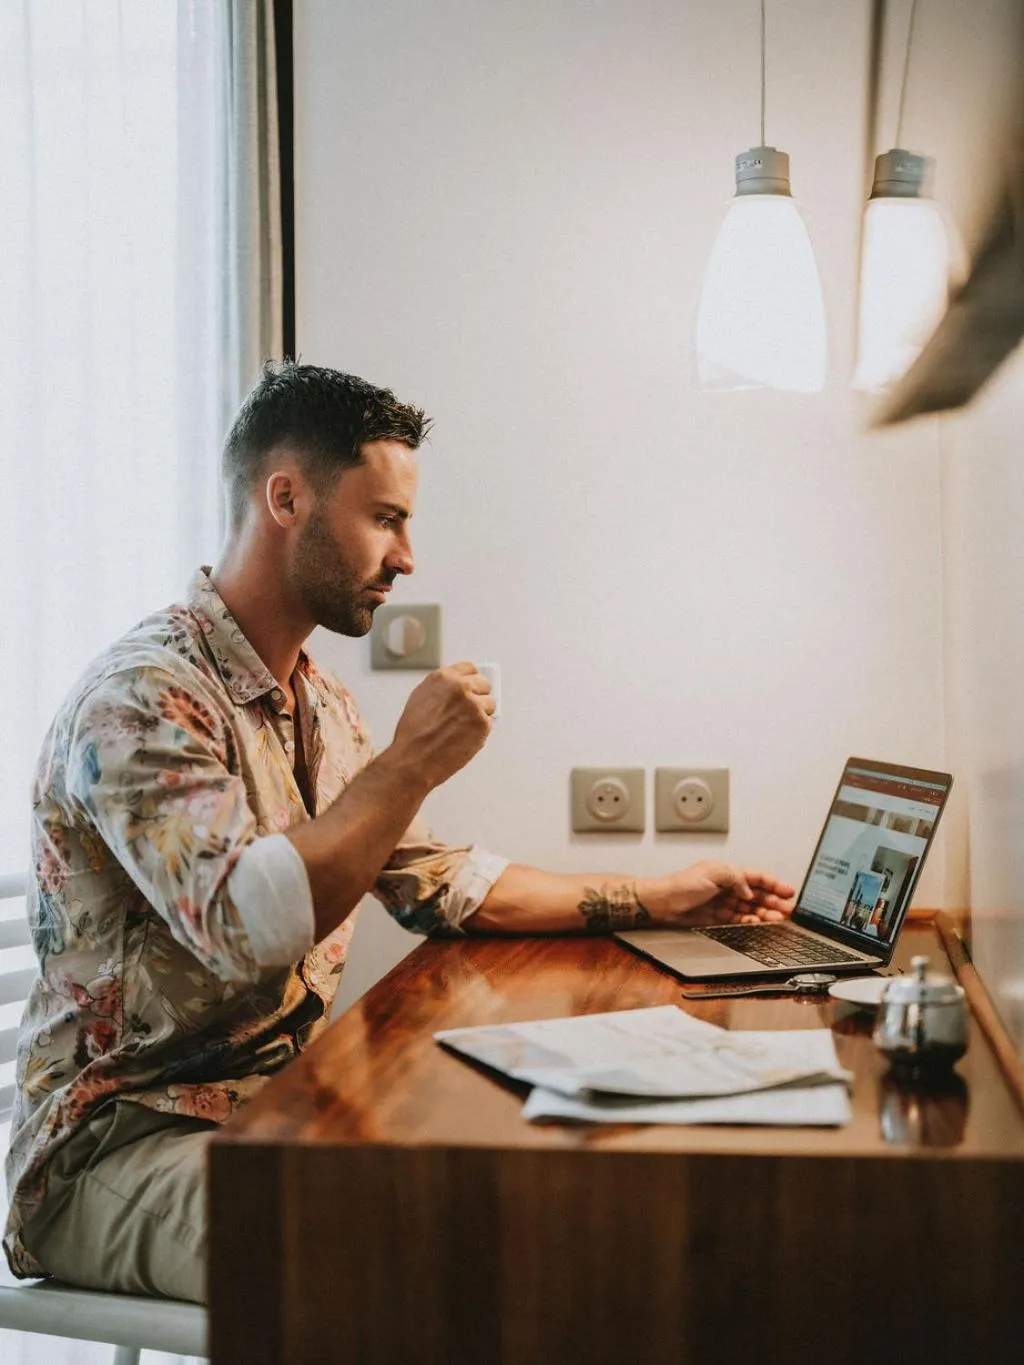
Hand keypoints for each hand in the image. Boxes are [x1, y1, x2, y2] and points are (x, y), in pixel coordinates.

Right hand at [390, 662, 494, 788]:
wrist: (414, 758)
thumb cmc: (413, 735)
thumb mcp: (420, 699)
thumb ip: (442, 689)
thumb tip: (459, 688)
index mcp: (443, 678)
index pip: (470, 668)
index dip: (472, 680)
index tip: (474, 687)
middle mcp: (460, 687)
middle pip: (484, 684)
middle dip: (479, 697)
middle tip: (469, 713)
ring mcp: (473, 704)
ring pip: (490, 704)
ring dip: (481, 715)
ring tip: (462, 728)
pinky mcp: (482, 722)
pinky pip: (489, 722)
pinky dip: (480, 731)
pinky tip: (463, 738)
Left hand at [642, 861, 795, 927]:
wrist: (664, 904)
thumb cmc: (682, 885)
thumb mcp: (712, 873)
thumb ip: (735, 878)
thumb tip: (749, 890)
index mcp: (729, 873)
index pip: (757, 877)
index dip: (774, 884)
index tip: (789, 892)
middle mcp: (729, 887)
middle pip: (758, 894)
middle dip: (775, 901)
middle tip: (789, 910)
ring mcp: (725, 903)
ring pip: (752, 908)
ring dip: (766, 913)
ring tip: (779, 919)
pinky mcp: (719, 918)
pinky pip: (741, 919)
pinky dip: (751, 922)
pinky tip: (759, 924)